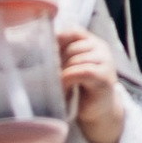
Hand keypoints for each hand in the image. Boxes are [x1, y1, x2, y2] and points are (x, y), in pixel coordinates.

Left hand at [58, 26, 124, 142]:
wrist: (99, 112)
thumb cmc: (80, 88)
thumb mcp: (71, 66)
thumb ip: (62, 54)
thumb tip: (36, 45)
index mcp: (92, 42)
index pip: (73, 31)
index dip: (59, 40)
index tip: (47, 55)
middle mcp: (101, 48)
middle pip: (73, 47)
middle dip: (59, 61)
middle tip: (53, 76)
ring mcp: (105, 62)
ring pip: (76, 59)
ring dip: (63, 73)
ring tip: (59, 86)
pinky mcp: (105, 77)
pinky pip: (83, 71)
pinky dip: (69, 79)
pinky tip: (65, 89)